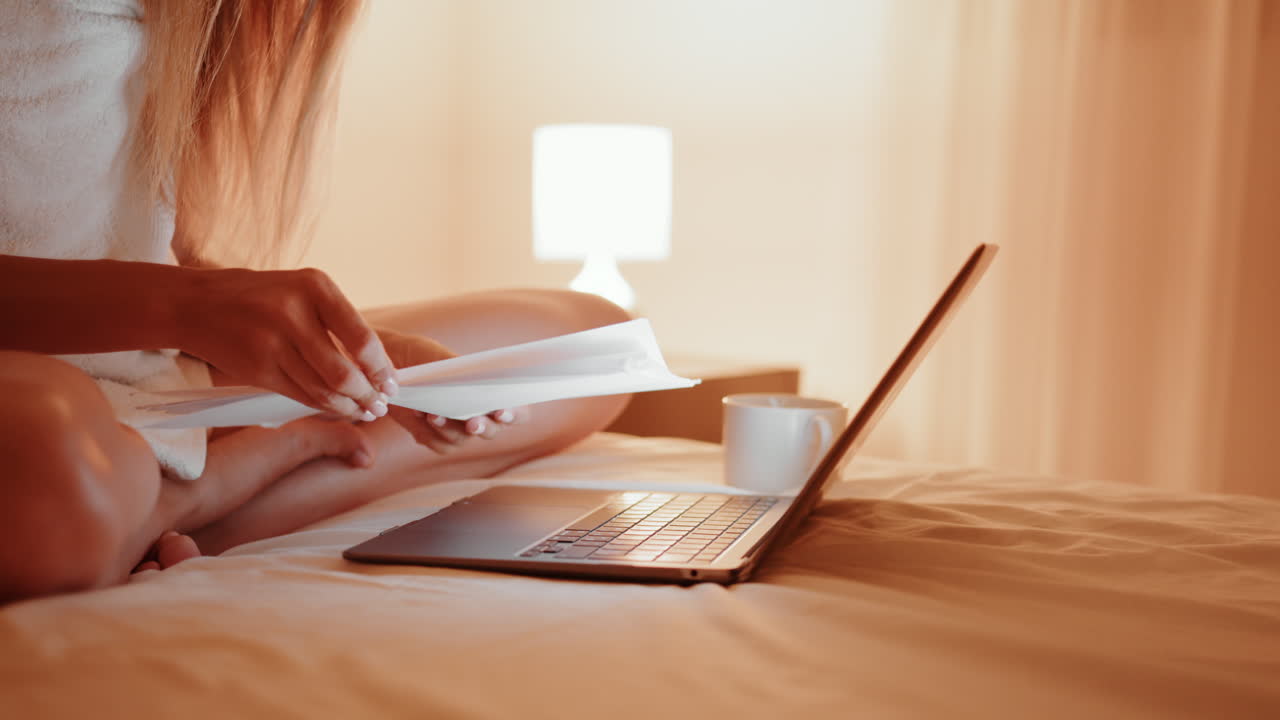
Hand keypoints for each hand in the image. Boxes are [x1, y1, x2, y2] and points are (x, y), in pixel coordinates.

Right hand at [176, 267, 398, 420]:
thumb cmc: (263, 297)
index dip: (381, 368)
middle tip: (380, 405)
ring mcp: (272, 344)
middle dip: (368, 394)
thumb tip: (378, 366)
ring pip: (323, 389)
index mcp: (314, 287)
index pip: (362, 338)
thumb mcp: (302, 291)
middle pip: (344, 372)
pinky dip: (324, 406)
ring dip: (349, 406)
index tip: (393, 384)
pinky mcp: (257, 369)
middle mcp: (292, 314)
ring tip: (364, 411)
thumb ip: (338, 321)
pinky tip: (338, 409)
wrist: (198, 305)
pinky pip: (300, 395)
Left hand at [377, 328, 523, 452]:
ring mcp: (459, 430)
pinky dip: (429, 430)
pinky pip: (439, 443)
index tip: (502, 412)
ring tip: (433, 414)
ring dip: (449, 428)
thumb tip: (476, 379)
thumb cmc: (425, 356)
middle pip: (491, 431)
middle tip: (473, 422)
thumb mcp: (442, 357)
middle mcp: (480, 416)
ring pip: (462, 440)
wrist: (393, 361)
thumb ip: (460, 371)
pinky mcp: (436, 438)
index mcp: (493, 395)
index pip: (518, 412)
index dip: (515, 415)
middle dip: (483, 427)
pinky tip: (419, 413)